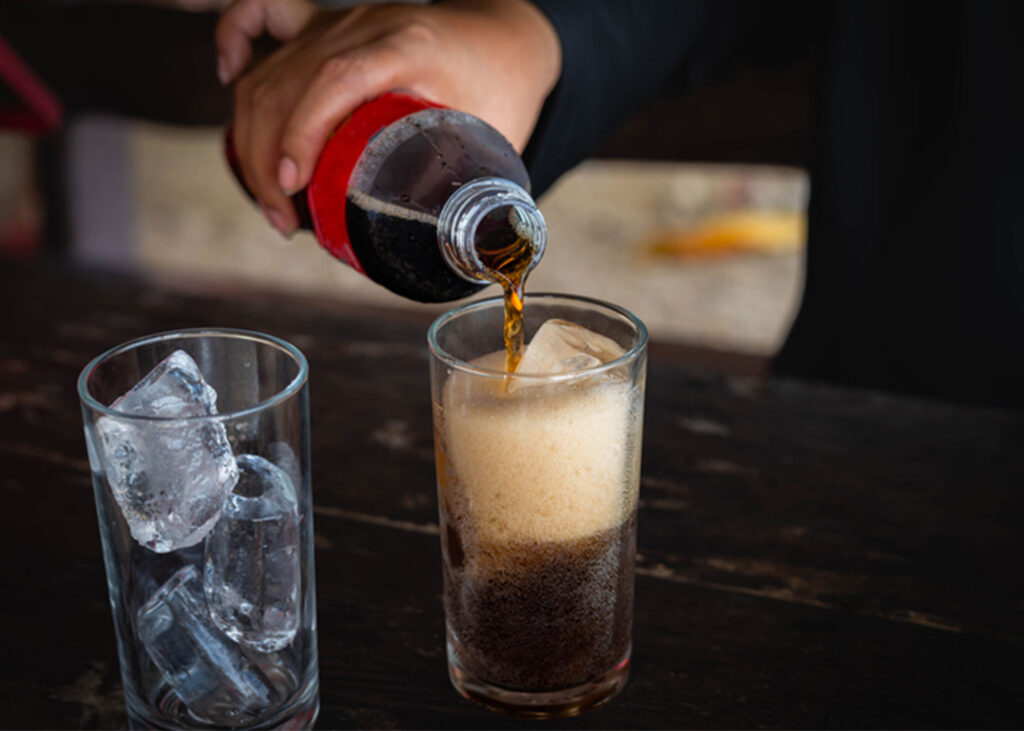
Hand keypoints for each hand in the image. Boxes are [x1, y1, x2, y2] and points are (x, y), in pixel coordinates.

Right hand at [216, 0, 560, 234]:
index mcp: (408, 48)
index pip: (334, 82)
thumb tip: (459, 259)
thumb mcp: (496, 140)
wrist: (506, 38)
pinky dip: (235, 41)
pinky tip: (229, 79)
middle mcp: (364, 28)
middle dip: (267, 159)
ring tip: (272, 201)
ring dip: (251, 137)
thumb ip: (475, 196)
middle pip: (285, 82)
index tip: (290, 186)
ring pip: (268, 70)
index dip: (301, 134)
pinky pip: (263, 14)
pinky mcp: (328, 25)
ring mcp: (340, 23)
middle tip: (283, 221)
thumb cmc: (504, 87)